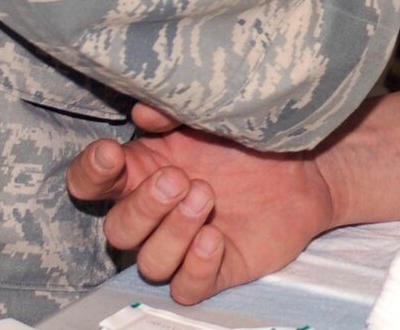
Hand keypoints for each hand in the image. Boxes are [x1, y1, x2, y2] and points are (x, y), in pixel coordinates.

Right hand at [66, 104, 331, 302]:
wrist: (308, 164)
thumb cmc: (250, 136)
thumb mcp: (211, 112)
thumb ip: (173, 112)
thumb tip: (143, 112)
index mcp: (143, 171)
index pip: (90, 183)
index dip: (90, 173)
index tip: (112, 155)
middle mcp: (156, 214)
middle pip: (118, 230)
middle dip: (144, 206)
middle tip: (180, 179)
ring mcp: (184, 245)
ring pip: (150, 263)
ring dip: (173, 233)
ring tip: (206, 198)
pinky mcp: (215, 269)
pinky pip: (186, 288)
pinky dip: (194, 268)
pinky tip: (214, 239)